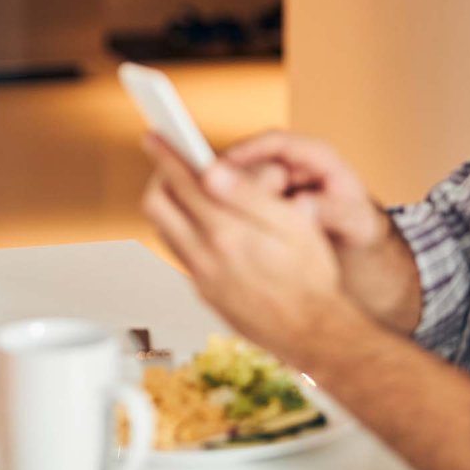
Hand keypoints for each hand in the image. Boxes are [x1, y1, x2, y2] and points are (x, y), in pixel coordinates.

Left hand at [141, 133, 363, 369]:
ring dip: (169, 204)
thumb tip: (212, 170)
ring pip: (164, 230)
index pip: (183, 183)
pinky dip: (182, 230)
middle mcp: (206, 258)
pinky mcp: (204, 293)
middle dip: (159, 178)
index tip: (156, 136)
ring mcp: (201, 278)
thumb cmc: (311, 278)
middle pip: (157, 206)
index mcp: (227, 234)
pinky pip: (180, 253)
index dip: (166, 154)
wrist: (313, 333)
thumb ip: (249, 195)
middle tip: (170, 162)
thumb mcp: (293, 225)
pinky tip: (203, 224)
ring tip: (187, 188)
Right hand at [218, 130, 391, 248]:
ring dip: (229, 193)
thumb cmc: (358, 223)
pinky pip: (243, 196)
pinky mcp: (267, 196)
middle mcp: (292, 163)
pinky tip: (223, 222)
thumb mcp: (353, 220)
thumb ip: (331, 211)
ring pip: (243, 179)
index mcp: (317, 157)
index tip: (224, 164)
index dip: (248, 150)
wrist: (356, 239)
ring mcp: (277, 179)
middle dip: (232, 177)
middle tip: (213, 197)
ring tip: (218, 215)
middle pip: (252, 159)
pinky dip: (232, 206)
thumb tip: (303, 206)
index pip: (277, 142)